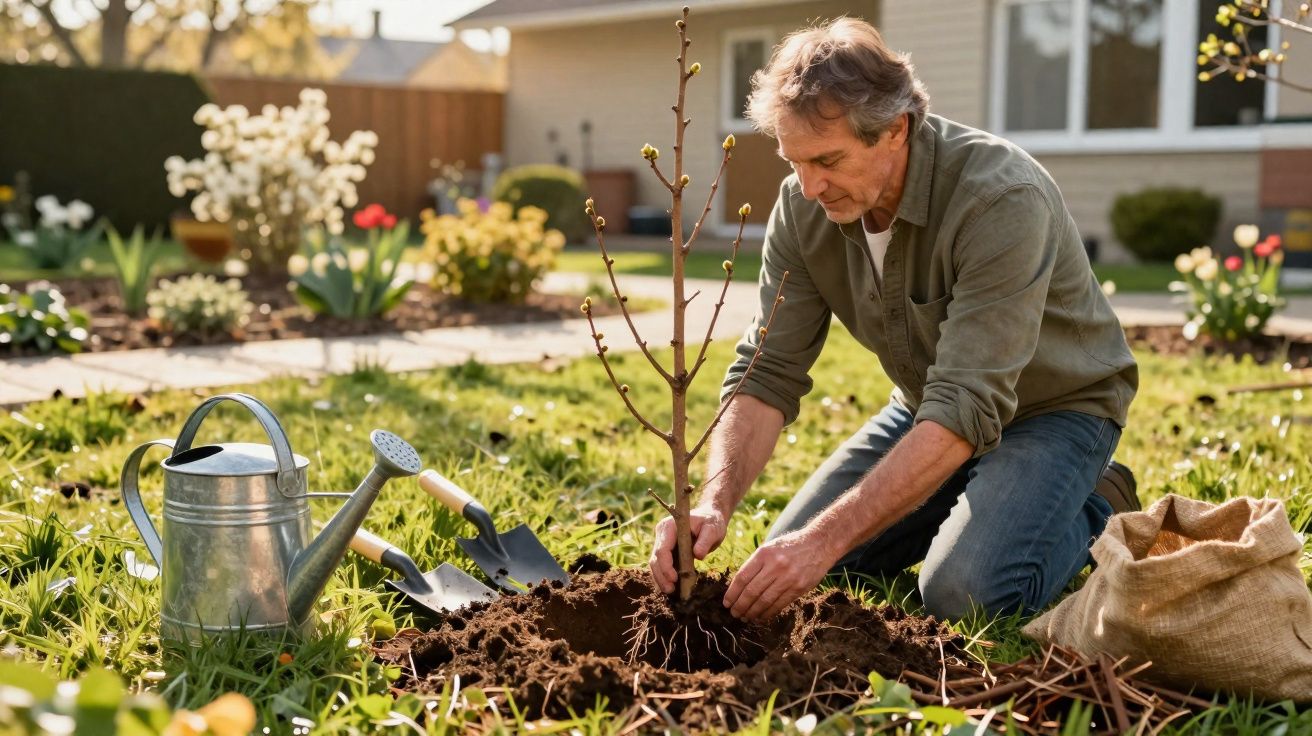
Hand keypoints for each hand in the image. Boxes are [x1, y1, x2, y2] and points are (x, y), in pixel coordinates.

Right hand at [649, 505, 727, 593]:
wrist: (710, 517)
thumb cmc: (711, 522)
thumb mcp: (712, 529)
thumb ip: (705, 540)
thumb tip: (698, 555)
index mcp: (669, 526)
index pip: (662, 548)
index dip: (666, 565)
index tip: (674, 579)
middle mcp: (662, 534)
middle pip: (655, 558)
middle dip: (661, 575)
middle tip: (670, 590)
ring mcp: (662, 542)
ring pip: (655, 563)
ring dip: (660, 578)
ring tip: (670, 591)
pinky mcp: (666, 550)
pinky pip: (661, 565)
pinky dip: (664, 576)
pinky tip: (671, 587)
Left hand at [723, 528, 837, 620]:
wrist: (819, 543)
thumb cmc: (790, 546)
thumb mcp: (769, 548)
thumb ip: (755, 564)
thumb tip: (738, 587)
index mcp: (764, 554)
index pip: (742, 577)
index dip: (732, 593)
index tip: (726, 603)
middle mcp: (775, 566)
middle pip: (752, 591)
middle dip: (740, 606)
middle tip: (734, 613)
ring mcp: (788, 577)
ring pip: (765, 600)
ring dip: (752, 612)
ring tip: (745, 617)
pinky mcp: (799, 587)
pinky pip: (779, 604)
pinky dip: (768, 613)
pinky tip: (761, 616)